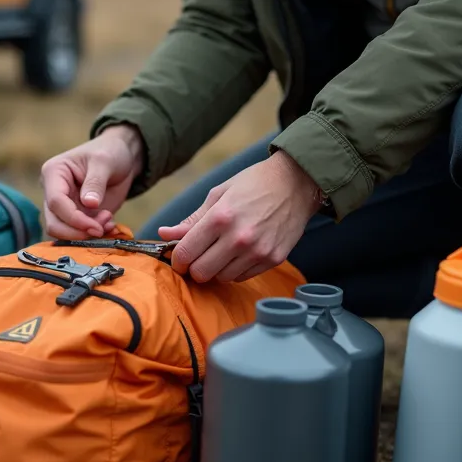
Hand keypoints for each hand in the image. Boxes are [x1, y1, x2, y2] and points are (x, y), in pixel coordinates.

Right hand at [39, 124, 143, 238]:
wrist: (122, 157)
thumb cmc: (110, 152)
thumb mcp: (104, 162)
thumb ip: (95, 182)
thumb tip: (89, 204)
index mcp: (54, 173)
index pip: (56, 202)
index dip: (74, 219)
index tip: (96, 226)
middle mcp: (53, 191)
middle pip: (54, 223)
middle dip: (77, 232)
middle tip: (101, 229)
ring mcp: (64, 206)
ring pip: (64, 232)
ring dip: (86, 235)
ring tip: (108, 222)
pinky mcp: (77, 216)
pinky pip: (79, 233)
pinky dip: (94, 235)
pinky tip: (110, 224)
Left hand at [161, 150, 321, 282]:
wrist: (296, 183)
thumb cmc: (254, 184)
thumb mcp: (219, 194)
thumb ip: (191, 220)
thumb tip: (164, 234)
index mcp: (220, 217)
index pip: (186, 253)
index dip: (177, 259)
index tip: (179, 257)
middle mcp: (239, 238)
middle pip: (201, 272)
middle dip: (194, 267)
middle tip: (198, 257)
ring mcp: (258, 251)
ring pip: (222, 278)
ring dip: (216, 269)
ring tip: (222, 250)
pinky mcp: (273, 259)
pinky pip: (243, 277)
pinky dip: (236, 269)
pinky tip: (240, 252)